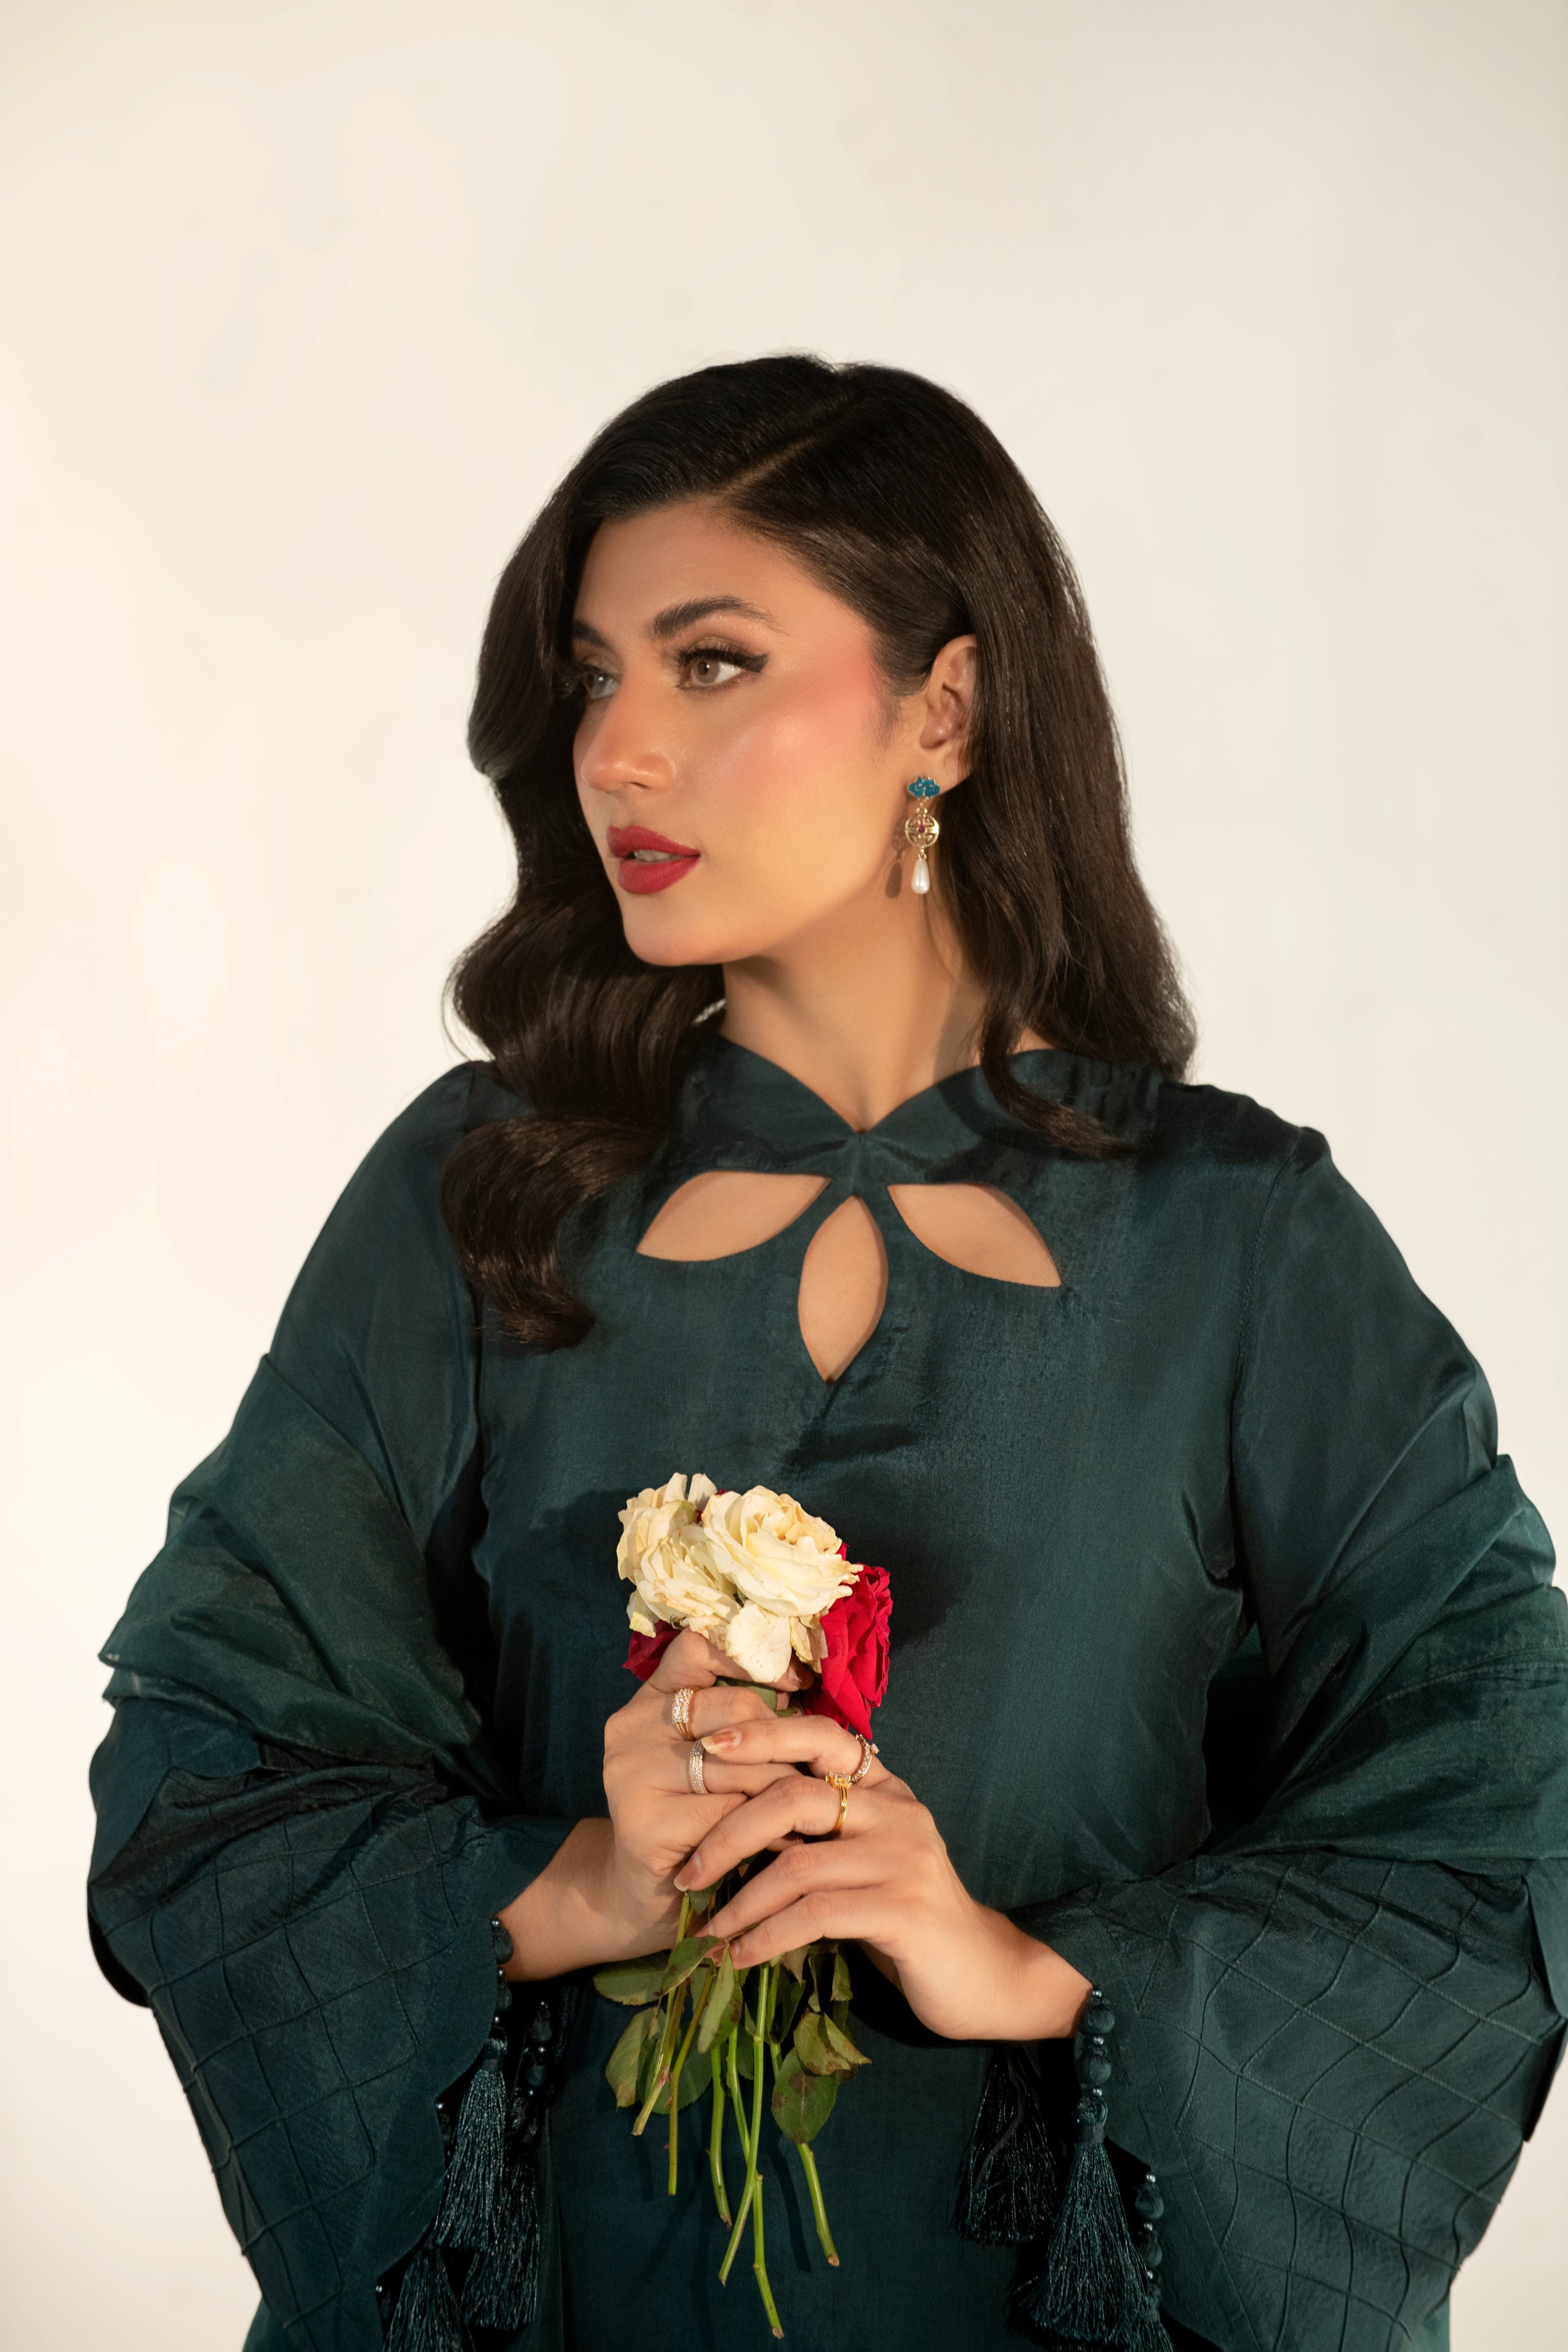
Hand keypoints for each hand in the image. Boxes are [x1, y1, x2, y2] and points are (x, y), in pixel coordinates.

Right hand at [501, 1629, 809, 1979]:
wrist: (649, 1894)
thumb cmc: (696, 1818)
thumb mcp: (712, 1758)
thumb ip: (739, 1719)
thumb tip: (806, 1683)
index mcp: (649, 1701)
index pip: (696, 1649)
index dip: (752, 1659)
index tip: (796, 1685)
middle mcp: (632, 1729)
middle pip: (734, 1709)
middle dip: (784, 1741)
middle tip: (813, 1771)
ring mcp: (632, 1775)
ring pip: (740, 1765)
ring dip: (785, 1790)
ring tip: (811, 1809)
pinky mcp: (645, 1824)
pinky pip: (730, 1815)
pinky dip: (768, 1830)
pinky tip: (786, 1843)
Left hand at [674, 1714, 1090, 2041]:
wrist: (982, 1975)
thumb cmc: (904, 1915)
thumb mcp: (862, 1858)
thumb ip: (818, 1830)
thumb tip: (730, 1814)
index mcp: (884, 1787)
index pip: (820, 1734)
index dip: (761, 1735)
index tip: (706, 1749)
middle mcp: (897, 1810)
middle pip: (794, 1797)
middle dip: (727, 1834)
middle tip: (687, 1874)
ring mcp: (904, 1858)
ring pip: (797, 1864)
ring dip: (740, 1902)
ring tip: (707, 1932)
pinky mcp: (905, 1910)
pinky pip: (816, 1916)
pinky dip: (768, 1937)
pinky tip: (741, 1957)